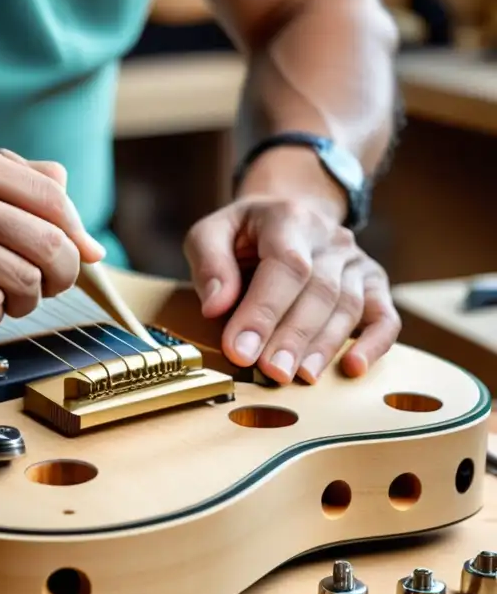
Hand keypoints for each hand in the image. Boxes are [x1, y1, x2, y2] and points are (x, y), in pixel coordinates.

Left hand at [183, 194, 400, 384]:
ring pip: (348, 306)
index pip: (285, 265)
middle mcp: (330, 238)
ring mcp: (355, 261)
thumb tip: (215, 306)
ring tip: (301, 377)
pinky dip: (374, 344)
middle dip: (293, 336)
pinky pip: (385, 317)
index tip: (240, 350)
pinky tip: (352, 368)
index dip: (263, 311)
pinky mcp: (373, 284)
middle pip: (319, 290)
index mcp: (289, 218)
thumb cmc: (243, 235)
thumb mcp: (210, 234)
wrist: (288, 217)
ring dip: (324, 346)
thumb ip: (209, 264)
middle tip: (272, 373)